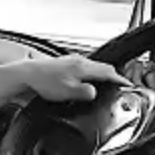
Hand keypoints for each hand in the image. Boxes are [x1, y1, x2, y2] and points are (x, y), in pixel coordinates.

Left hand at [16, 54, 130, 102]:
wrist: (26, 74)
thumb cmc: (44, 82)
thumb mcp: (68, 92)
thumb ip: (85, 93)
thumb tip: (95, 94)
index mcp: (83, 67)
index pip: (109, 71)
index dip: (120, 79)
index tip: (128, 84)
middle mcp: (79, 60)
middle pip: (103, 67)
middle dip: (113, 76)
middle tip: (120, 84)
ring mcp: (72, 60)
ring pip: (94, 66)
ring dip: (102, 74)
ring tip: (107, 82)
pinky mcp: (65, 62)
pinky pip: (85, 67)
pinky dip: (91, 73)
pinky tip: (87, 80)